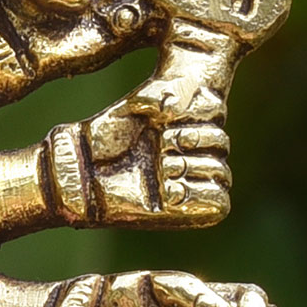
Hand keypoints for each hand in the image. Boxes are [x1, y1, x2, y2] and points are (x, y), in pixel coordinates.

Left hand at [81, 81, 231, 225]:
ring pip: (220, 171)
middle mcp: (191, 151)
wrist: (85, 168)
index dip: (199, 110)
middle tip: (163, 141)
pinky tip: (169, 190)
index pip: (216, 112)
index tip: (167, 114)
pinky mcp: (188, 209)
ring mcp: (189, 179)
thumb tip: (175, 106)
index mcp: (186, 123)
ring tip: (162, 168)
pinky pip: (218, 202)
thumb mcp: (133, 106)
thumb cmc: (106, 136)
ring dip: (191, 166)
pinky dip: (198, 194)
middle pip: (220, 142)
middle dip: (193, 138)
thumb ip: (160, 96)